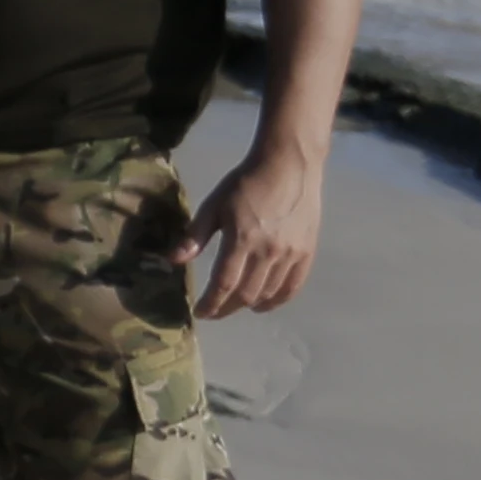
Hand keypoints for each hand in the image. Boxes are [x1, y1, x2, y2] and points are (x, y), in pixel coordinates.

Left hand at [182, 144, 324, 318]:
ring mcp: (291, 254)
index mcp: (242, 240)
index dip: (211, 303)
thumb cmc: (246, 183)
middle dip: (227, 308)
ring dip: (250, 305)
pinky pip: (293, 286)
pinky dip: (278, 300)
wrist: (289, 167)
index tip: (200, 313)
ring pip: (269, 293)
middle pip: (247, 294)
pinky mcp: (307, 251)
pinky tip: (265, 303)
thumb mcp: (214, 205)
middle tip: (215, 311)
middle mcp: (269, 252)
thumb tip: (173, 261)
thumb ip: (196, 235)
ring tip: (235, 306)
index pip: (224, 284)